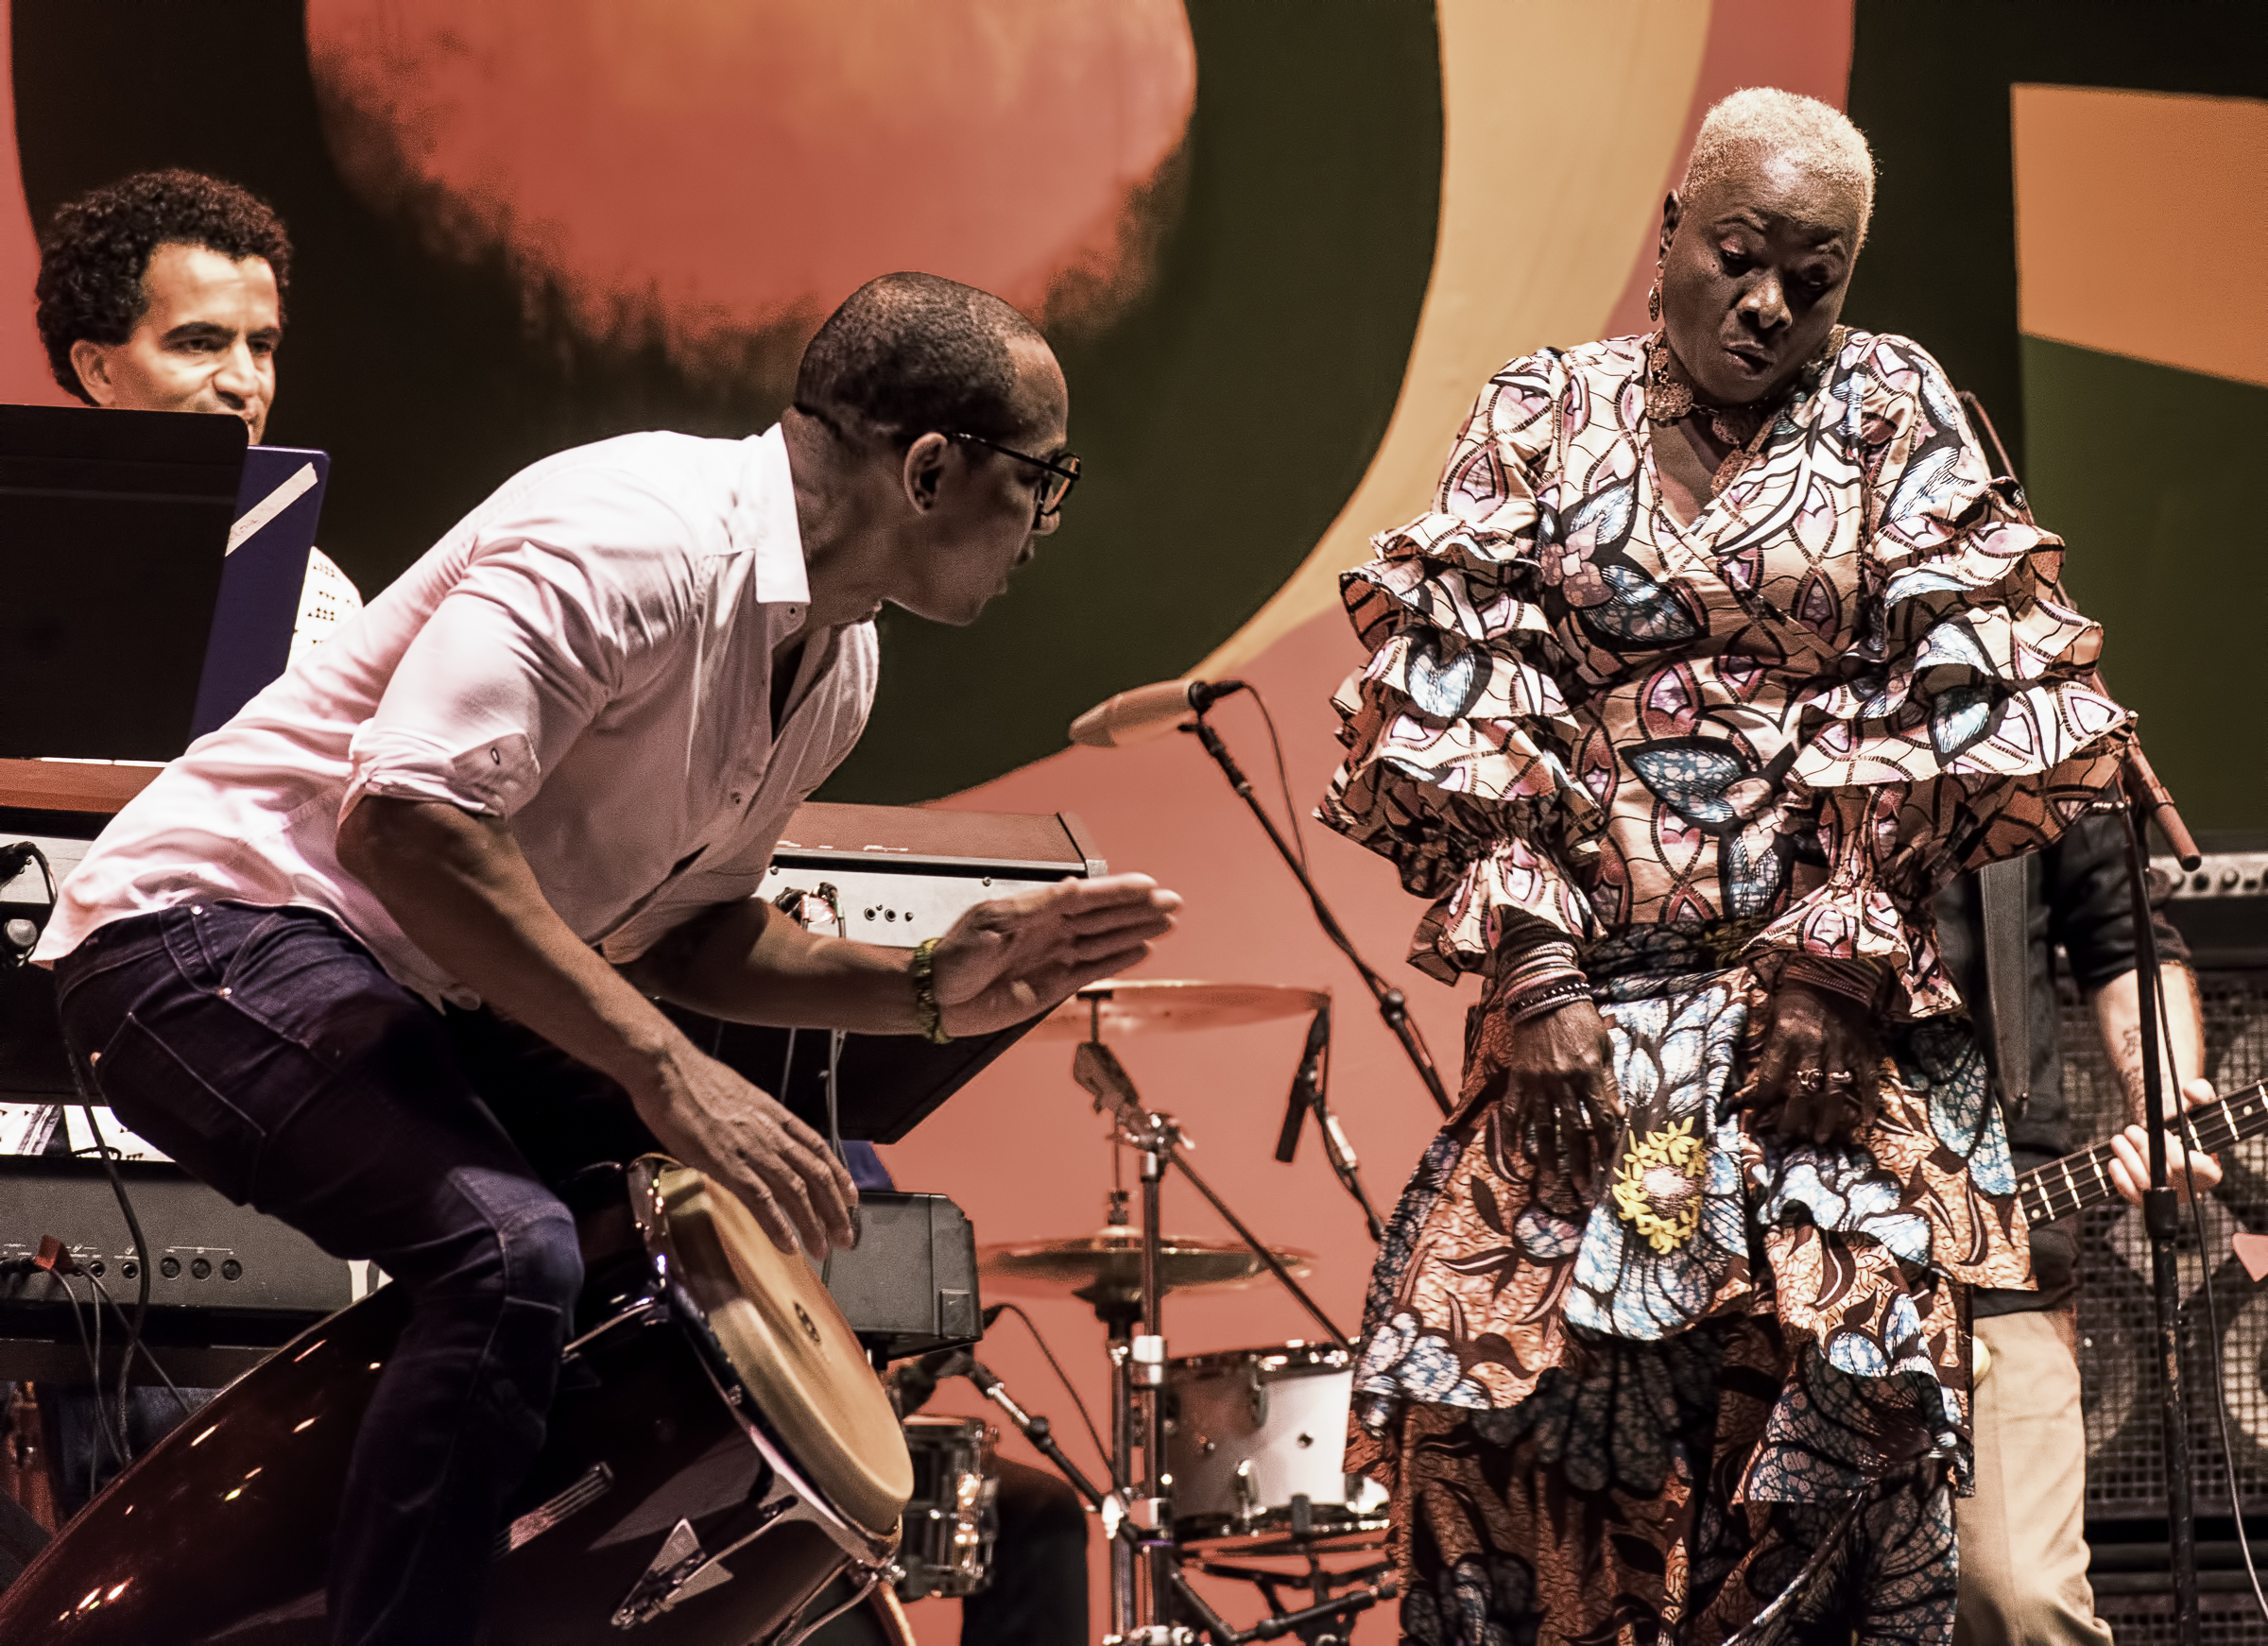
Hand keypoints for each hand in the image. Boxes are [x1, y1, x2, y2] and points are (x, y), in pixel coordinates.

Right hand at [630, 1043, 857, 1255]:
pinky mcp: (729, 1166)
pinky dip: (778, 1226)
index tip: (850, 1197)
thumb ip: (755, 1121)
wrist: (670, 1072)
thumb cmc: (696, 1081)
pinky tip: (788, 1245)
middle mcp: (772, 1135)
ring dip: (812, 1225)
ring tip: (822, 1249)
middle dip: (835, 1210)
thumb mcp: (740, 1097)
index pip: (820, 1150)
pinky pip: (762, 1201)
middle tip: (845, 1236)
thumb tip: (755, 1135)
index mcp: (776, 1117)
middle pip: (817, 1177)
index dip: (839, 1176)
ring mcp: (753, 1151)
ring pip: (796, 1193)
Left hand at [932, 873, 1181, 1035]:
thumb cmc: (955, 954)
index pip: (1089, 897)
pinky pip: (1094, 970)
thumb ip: (1040, 906)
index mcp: (1037, 909)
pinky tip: (1141, 951)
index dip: (1120, 891)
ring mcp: (1055, 957)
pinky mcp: (1054, 986)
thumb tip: (1073, 887)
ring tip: (1167, 924)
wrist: (937, 995)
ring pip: (1106, 942)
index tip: (1148, 885)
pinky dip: (1119, 961)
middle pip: (1106, 918)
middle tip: (1173, 903)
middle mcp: (1051, 931)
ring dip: (1137, 932)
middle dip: (1140, 910)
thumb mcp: (996, 920)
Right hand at [1496, 999, 1621, 1194]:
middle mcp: (1563, 1080)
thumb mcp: (1604, 1046)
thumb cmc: (1580, 1019)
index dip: (1607, 1145)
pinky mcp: (1519, 1077)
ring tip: (1552, 1184)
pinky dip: (1515, 1134)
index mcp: (1589, 1072)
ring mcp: (1538, 1081)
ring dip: (1550, 1158)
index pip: (1601, 1117)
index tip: (1610, 1167)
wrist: (1544, 995)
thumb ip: (1609, 1081)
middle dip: (1580, 1163)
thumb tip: (1619, 1113)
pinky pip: (1515, 1110)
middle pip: (1574, 1130)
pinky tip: (1517, 1155)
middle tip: (1584, 1189)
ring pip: (1544, 1127)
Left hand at [1751, 981, 1884, 1146]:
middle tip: (1787, 1135)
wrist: (1833, 974)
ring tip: (1819, 1139)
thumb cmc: (1796, 998)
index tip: (1757, 1114)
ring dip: (1827, 1119)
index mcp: (1787, 1037)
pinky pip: (1868, 1081)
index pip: (1771, 1077)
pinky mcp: (1863, 1050)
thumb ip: (1771, 1048)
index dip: (1763, 1099)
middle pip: (1803, 1091)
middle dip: (1793, 1117)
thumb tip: (1759, 1081)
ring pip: (1834, 1092)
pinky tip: (1867, 1124)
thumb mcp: (1774, 1017)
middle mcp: (1814, 1047)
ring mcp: (1841, 1050)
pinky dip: (1870, 1103)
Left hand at [2106, 1076, 2222, 1204]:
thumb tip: (2191, 1091)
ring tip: (2117, 1140)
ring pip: (2147, 1186)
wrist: (2166, 1138)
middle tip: (2130, 1130)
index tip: (2162, 1133)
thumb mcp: (2197, 1104)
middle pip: (2166, 1176)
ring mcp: (2168, 1198)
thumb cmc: (2183, 1122)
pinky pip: (2132, 1196)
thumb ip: (2201, 1093)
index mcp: (2210, 1171)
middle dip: (2145, 1150)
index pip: (2195, 1167)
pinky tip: (2113, 1161)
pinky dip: (2120, 1179)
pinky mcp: (2147, 1201)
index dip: (2175, 1151)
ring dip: (2128, 1160)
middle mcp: (2191, 1189)